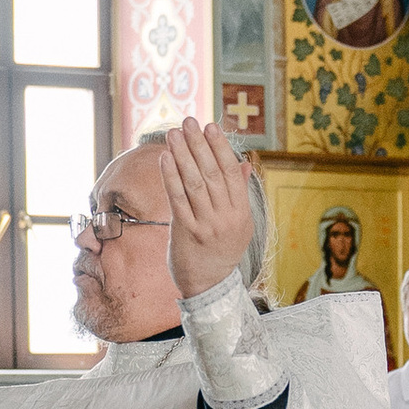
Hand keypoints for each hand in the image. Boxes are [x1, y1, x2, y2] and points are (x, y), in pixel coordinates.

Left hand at [162, 115, 252, 299]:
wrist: (209, 286)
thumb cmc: (221, 251)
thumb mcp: (239, 225)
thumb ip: (239, 194)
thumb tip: (244, 165)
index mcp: (241, 212)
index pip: (231, 172)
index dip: (220, 147)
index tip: (210, 127)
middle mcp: (227, 217)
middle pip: (212, 173)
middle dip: (198, 145)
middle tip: (188, 122)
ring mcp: (207, 226)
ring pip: (194, 183)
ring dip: (182, 155)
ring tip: (173, 134)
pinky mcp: (187, 233)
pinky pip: (178, 200)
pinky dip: (170, 177)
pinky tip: (165, 159)